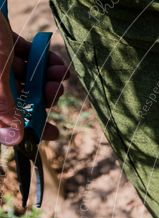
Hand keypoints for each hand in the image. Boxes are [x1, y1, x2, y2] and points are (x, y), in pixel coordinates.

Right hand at [0, 15, 68, 144]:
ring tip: (59, 73)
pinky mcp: (4, 43)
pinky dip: (45, 61)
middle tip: (56, 91)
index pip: (4, 121)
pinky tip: (56, 63)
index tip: (52, 134)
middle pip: (21, 99)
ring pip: (27, 78)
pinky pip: (28, 58)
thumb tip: (13, 139)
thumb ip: (4, 107)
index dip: (27, 130)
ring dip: (48, 79)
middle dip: (43, 97)